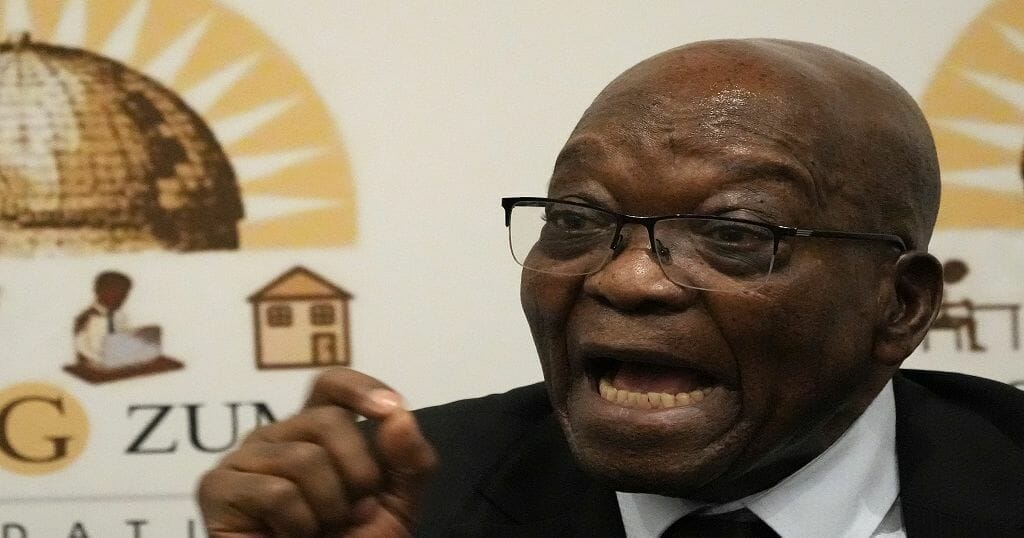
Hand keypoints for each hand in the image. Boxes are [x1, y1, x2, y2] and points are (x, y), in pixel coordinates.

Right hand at [197, 368, 437, 536]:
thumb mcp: (397, 504)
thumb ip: (409, 460)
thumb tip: (399, 415)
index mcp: (316, 430)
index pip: (331, 383)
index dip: (361, 388)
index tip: (390, 409)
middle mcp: (277, 435)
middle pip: (328, 420)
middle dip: (358, 474)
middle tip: (355, 513)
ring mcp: (244, 459)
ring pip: (304, 459)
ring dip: (330, 508)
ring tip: (320, 531)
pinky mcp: (217, 488)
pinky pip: (277, 492)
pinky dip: (299, 526)